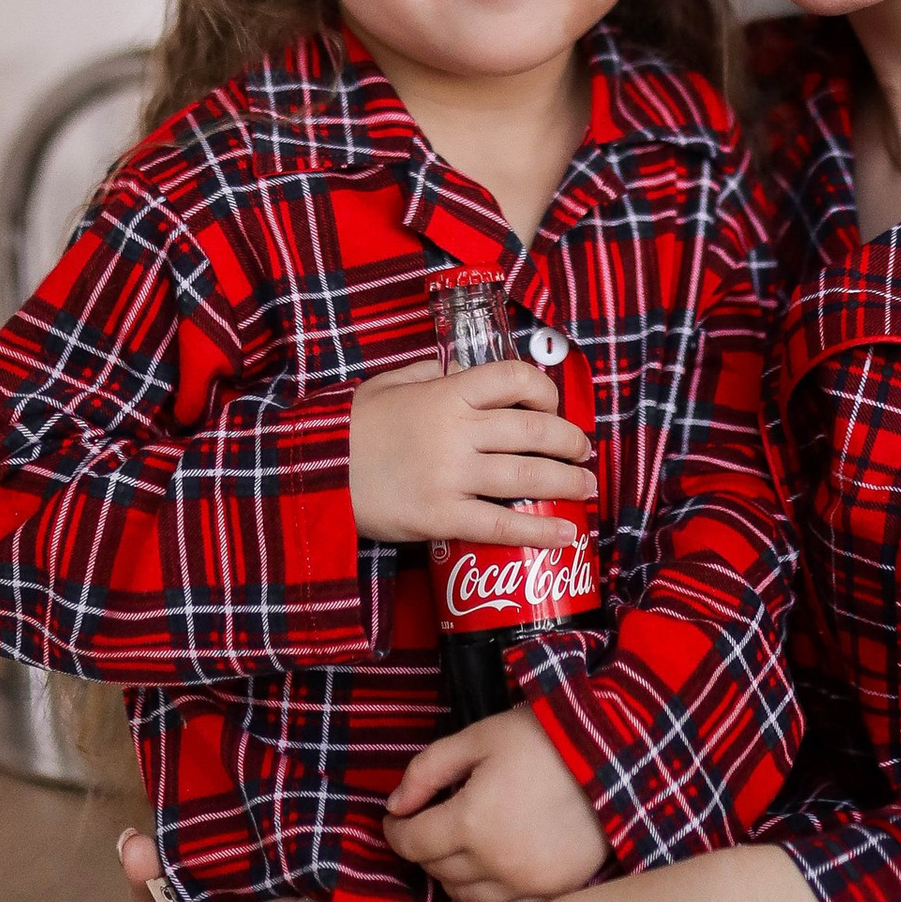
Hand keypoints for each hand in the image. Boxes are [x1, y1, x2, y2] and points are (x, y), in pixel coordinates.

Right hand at [349, 356, 597, 547]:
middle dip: (571, 442)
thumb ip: (430, 373)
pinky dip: (541, 530)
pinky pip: (502, 524)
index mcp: (446, 393)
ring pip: (528, 477)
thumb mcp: (388, 384)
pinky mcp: (442, 517)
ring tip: (586, 487)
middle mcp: (457, 431)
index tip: (552, 406)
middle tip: (583, 451)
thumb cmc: (351, 430)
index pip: (513, 379)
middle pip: (534, 432)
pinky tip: (567, 534)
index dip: (544, 391)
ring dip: (568, 483)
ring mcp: (451, 476)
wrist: (314, 477)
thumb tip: (463, 367)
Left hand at [384, 708, 608, 901]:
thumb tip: (395, 805)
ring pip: (464, 898)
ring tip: (460, 849)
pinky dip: (484, 899)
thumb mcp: (479, 736)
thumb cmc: (544, 739)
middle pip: (435, 871)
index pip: (411, 843)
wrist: (615, 755)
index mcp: (471, 821)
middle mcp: (495, 863)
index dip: (395, 830)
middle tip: (432, 824)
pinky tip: (488, 875)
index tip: (398, 819)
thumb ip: (427, 770)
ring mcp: (525, 885)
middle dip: (425, 847)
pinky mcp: (551, 895)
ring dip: (452, 876)